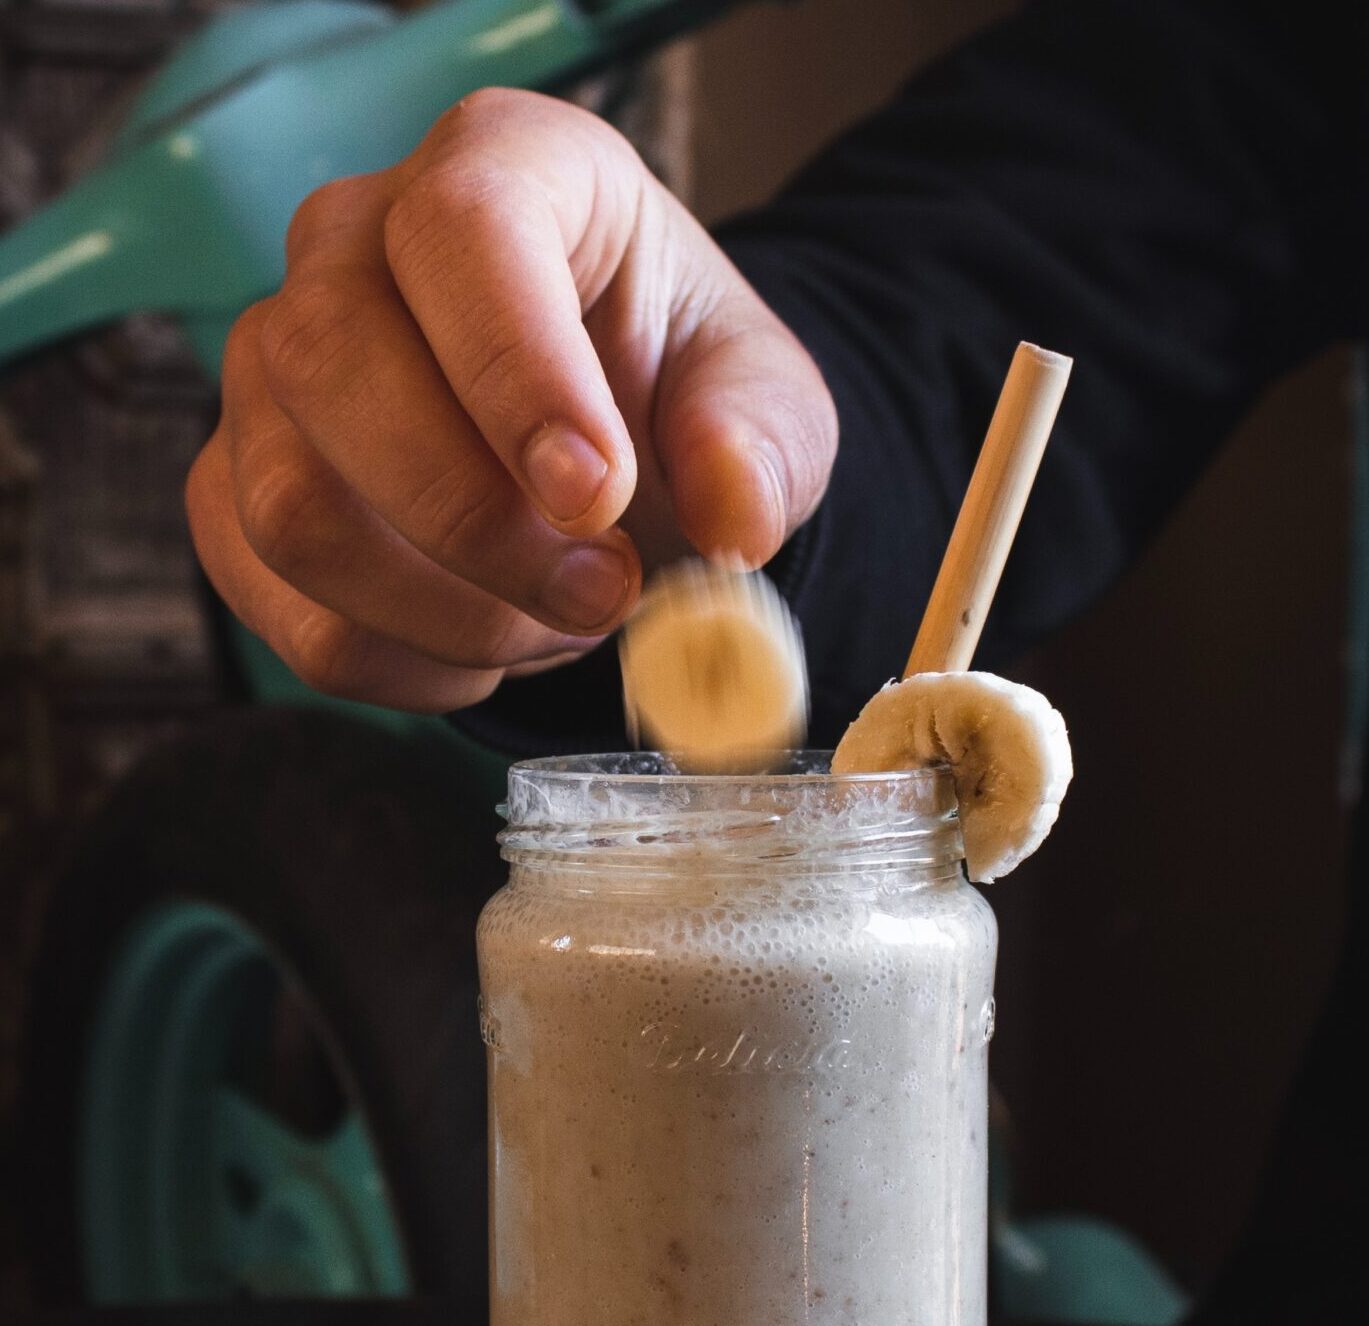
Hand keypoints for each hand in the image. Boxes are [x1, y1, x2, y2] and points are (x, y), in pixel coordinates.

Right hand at [187, 88, 836, 710]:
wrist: (601, 453)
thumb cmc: (671, 391)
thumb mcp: (760, 399)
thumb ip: (759, 442)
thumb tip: (734, 519)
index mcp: (502, 170)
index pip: (461, 229)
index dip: (518, 375)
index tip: (596, 498)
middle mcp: (350, 248)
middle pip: (334, 368)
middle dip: (480, 526)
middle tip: (603, 593)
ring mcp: (272, 373)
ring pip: (293, 508)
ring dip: (446, 609)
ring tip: (555, 616)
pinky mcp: (239, 488)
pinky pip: (285, 608)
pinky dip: (405, 662)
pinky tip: (487, 644)